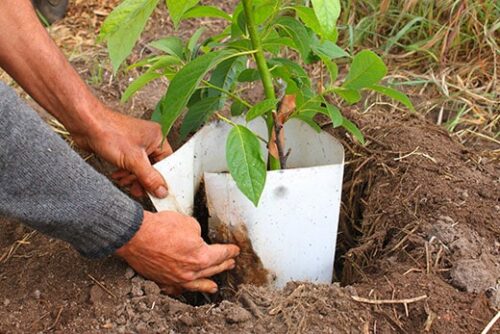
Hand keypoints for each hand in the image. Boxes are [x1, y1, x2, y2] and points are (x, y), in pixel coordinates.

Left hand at [73, 109, 172, 197]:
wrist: (85, 124)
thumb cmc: (109, 132)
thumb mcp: (133, 160)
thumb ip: (149, 177)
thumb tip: (162, 191)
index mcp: (157, 137)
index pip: (168, 163)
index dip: (163, 179)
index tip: (159, 193)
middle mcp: (149, 140)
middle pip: (154, 167)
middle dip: (145, 180)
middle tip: (138, 190)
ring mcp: (136, 144)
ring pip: (141, 168)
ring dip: (133, 178)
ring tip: (125, 182)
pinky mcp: (124, 148)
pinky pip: (131, 165)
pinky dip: (126, 173)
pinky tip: (119, 176)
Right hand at [116, 211, 239, 294]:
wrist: (136, 236)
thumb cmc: (160, 228)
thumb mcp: (189, 223)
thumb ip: (197, 233)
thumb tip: (195, 239)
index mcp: (201, 257)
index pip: (221, 254)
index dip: (230, 251)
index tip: (234, 250)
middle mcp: (190, 272)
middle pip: (211, 269)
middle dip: (222, 265)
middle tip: (229, 263)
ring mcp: (176, 279)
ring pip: (196, 283)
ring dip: (207, 283)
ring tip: (214, 286)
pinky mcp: (162, 280)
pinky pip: (178, 288)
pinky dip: (185, 288)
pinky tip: (188, 287)